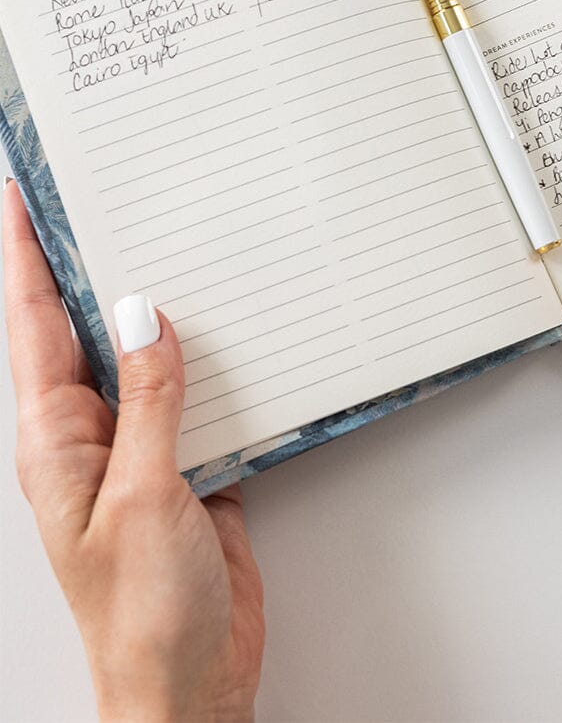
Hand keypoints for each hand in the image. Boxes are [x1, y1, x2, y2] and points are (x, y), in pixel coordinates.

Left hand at [2, 181, 264, 722]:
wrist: (190, 688)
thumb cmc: (144, 616)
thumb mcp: (144, 497)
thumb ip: (150, 401)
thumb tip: (147, 316)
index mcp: (56, 439)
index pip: (36, 324)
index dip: (27, 255)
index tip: (24, 192)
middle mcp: (93, 435)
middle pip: (89, 328)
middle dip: (95, 262)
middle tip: (109, 193)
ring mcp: (142, 449)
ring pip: (150, 356)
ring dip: (164, 306)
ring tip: (177, 240)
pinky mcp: (189, 464)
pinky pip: (198, 393)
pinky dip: (214, 357)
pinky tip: (232, 328)